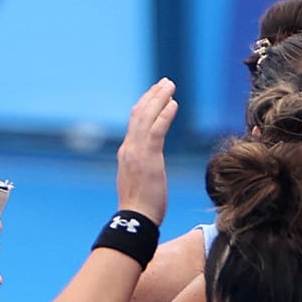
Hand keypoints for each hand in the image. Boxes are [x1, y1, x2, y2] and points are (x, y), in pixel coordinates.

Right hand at [115, 78, 177, 222]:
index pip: (136, 123)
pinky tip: (174, 104)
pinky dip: (165, 115)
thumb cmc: (141, 208)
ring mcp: (137, 152)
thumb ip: (142, 169)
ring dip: (159, 98)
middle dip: (152, 96)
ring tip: (170, 86)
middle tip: (165, 82)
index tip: (155, 95)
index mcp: (128, 153)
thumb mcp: (139, 182)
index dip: (146, 106)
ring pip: (147, 117)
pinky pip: (157, 130)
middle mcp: (130, 148)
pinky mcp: (148, 158)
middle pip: (140, 114)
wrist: (136, 218)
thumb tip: (147, 168)